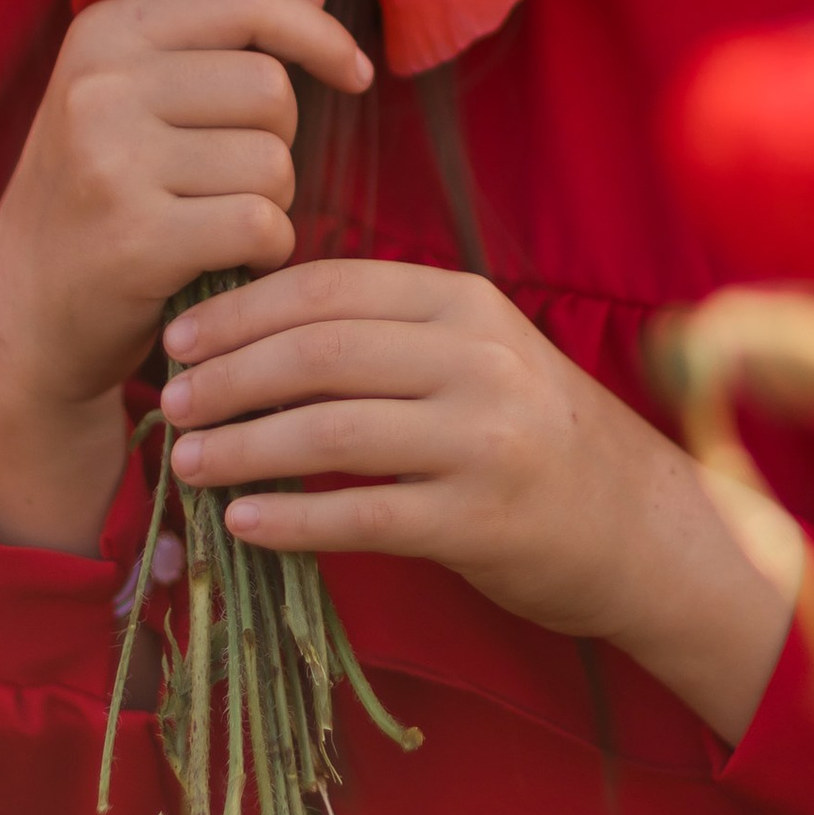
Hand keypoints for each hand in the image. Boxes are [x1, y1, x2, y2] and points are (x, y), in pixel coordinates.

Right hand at [0, 0, 372, 552]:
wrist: (27, 308)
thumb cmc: (105, 190)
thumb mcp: (148, 94)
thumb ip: (233, 30)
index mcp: (104, 32)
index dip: (319, 32)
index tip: (355, 73)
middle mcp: (98, 85)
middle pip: (271, 87)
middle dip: (281, 140)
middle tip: (232, 179)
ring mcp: (109, 160)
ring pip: (272, 161)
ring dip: (273, 201)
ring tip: (216, 221)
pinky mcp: (134, 237)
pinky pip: (261, 223)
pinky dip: (266, 249)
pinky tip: (227, 260)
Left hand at [159, 263, 801, 742]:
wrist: (641, 527)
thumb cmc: (534, 437)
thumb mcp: (476, 356)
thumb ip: (388, 336)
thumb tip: (250, 333)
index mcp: (466, 304)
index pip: (331, 287)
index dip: (242, 311)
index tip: (178, 338)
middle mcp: (477, 359)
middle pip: (321, 353)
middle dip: (230, 376)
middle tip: (172, 401)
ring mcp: (485, 439)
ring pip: (332, 432)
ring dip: (244, 448)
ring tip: (189, 464)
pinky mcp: (482, 518)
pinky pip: (364, 515)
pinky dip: (293, 519)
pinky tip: (245, 524)